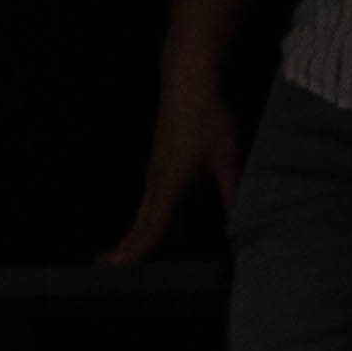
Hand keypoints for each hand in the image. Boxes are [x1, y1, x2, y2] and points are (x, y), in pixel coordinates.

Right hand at [107, 50, 240, 261]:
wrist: (187, 82)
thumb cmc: (207, 118)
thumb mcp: (229, 158)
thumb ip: (234, 192)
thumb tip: (244, 223)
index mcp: (169, 184)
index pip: (150, 227)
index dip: (136, 251)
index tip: (119, 268)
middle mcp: (155, 181)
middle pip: (138, 224)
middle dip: (123, 248)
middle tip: (106, 268)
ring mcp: (154, 172)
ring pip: (142, 212)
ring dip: (133, 234)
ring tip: (121, 254)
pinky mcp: (159, 164)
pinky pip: (149, 200)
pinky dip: (143, 218)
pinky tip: (151, 224)